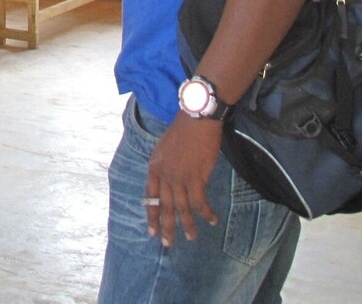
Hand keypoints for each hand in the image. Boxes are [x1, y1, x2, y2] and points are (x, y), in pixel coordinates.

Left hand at [145, 114, 222, 246]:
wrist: (196, 119)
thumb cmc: (183, 130)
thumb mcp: (164, 148)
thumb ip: (165, 166)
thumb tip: (170, 181)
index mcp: (154, 167)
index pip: (149, 196)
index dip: (151, 215)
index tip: (151, 230)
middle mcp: (164, 175)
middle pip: (164, 206)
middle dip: (166, 227)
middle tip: (167, 243)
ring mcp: (179, 178)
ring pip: (182, 208)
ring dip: (187, 225)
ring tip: (191, 238)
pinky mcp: (196, 178)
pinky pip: (200, 202)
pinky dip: (206, 213)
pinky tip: (212, 220)